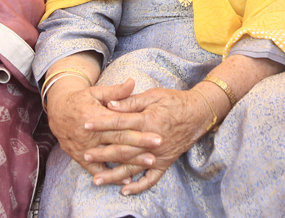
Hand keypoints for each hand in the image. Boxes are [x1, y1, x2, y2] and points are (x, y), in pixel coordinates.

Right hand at [47, 78, 159, 178]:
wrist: (57, 112)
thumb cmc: (80, 100)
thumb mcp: (96, 92)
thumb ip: (115, 91)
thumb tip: (133, 82)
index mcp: (96, 115)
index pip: (122, 125)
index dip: (140, 131)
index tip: (157, 135)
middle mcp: (91, 134)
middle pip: (119, 142)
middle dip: (140, 147)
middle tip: (157, 151)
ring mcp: (85, 147)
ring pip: (111, 157)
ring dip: (130, 162)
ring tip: (149, 164)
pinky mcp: (80, 157)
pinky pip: (97, 169)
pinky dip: (111, 175)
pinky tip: (126, 180)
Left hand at [86, 85, 213, 194]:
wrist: (198, 113)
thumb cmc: (174, 101)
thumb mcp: (153, 95)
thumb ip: (131, 102)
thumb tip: (110, 105)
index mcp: (147, 121)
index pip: (119, 123)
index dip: (101, 123)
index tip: (85, 125)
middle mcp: (152, 141)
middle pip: (122, 149)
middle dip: (102, 153)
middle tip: (85, 156)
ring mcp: (159, 154)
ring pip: (133, 168)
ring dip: (114, 174)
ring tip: (97, 180)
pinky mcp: (166, 162)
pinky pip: (151, 178)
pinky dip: (138, 186)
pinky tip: (125, 190)